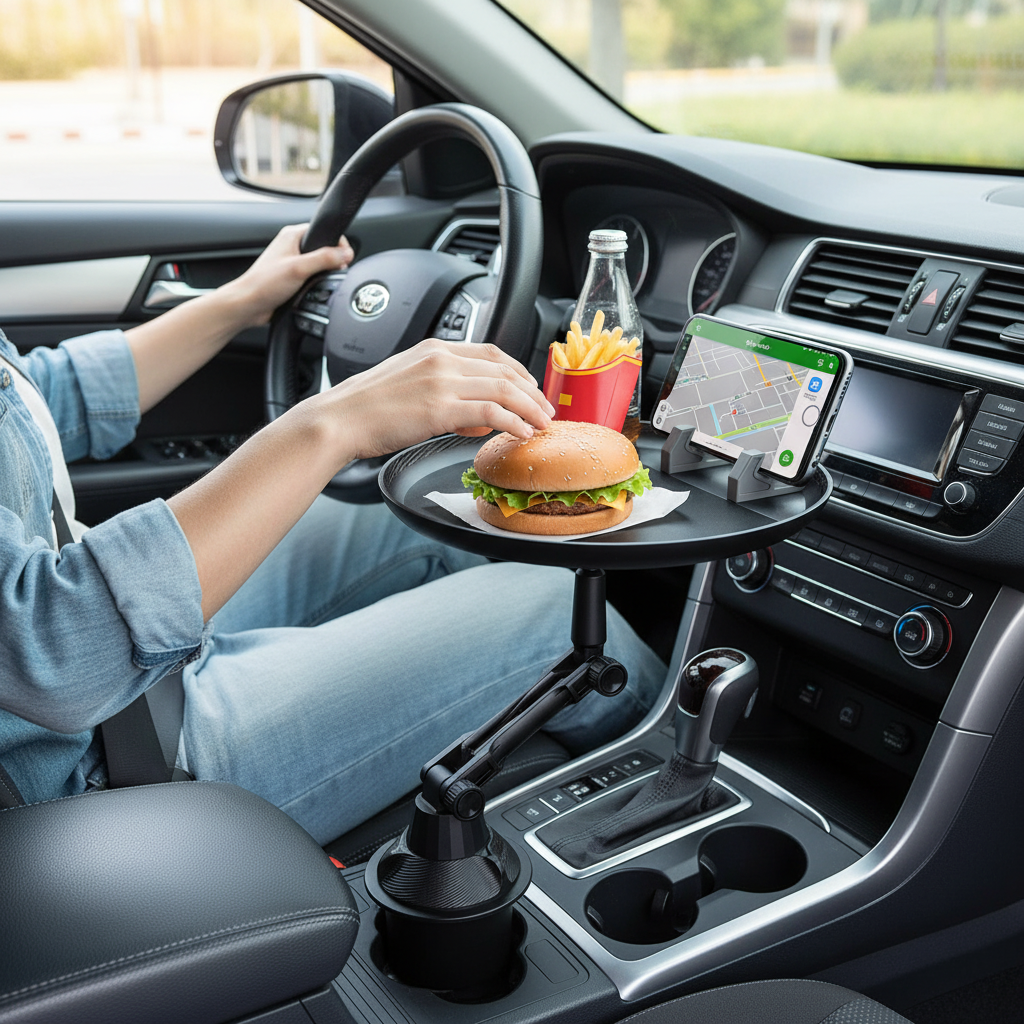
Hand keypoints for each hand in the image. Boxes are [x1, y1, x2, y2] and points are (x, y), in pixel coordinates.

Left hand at [226, 224, 353, 327]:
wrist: (249, 305)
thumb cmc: (264, 284)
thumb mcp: (299, 268)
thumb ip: (325, 258)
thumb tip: (346, 254)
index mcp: (292, 235)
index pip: (324, 231)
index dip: (338, 244)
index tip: (345, 258)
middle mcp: (292, 247)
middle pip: (324, 249)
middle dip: (332, 262)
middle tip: (332, 273)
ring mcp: (292, 263)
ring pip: (319, 266)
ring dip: (323, 275)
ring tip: (319, 283)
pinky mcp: (292, 278)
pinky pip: (312, 278)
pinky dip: (316, 284)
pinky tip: (312, 291)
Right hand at [322, 339, 555, 461]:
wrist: (338, 420)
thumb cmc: (366, 409)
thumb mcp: (409, 388)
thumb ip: (445, 395)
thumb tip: (477, 417)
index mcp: (433, 349)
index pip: (490, 353)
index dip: (518, 371)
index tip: (530, 388)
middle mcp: (441, 360)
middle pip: (504, 370)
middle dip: (532, 392)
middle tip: (545, 410)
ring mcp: (441, 381)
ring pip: (504, 389)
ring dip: (530, 408)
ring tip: (542, 424)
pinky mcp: (440, 407)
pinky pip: (492, 411)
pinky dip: (514, 422)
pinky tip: (522, 433)